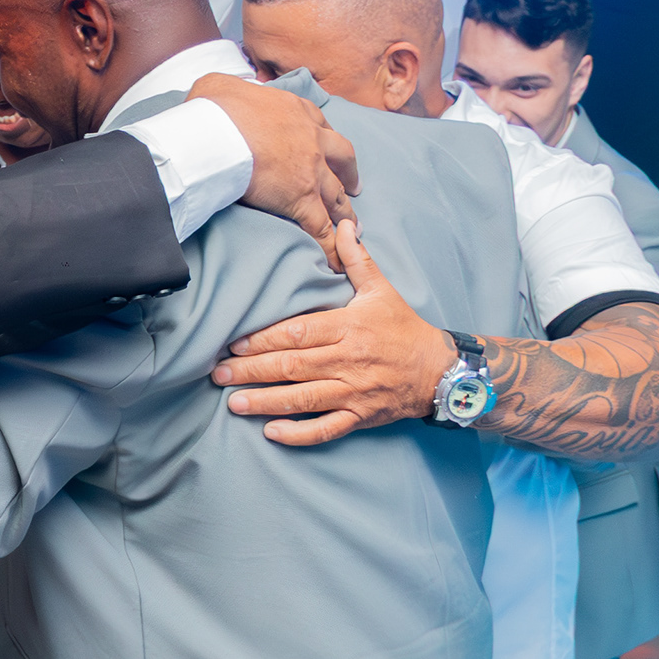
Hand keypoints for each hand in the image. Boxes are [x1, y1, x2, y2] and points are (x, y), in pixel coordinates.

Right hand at [187, 74, 357, 239]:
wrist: (218, 131)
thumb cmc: (215, 108)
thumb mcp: (221, 86)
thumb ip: (229, 91)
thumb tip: (216, 95)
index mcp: (297, 110)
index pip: (320, 125)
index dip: (326, 140)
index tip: (328, 149)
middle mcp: (313, 139)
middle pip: (342, 159)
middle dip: (349, 173)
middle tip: (353, 187)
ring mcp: (311, 171)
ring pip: (337, 195)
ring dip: (345, 213)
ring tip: (351, 228)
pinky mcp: (301, 199)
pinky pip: (320, 227)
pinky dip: (330, 244)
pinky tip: (334, 259)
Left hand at [213, 221, 456, 445]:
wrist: (439, 371)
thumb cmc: (404, 328)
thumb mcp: (382, 289)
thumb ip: (357, 259)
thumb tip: (342, 225)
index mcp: (349, 327)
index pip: (298, 333)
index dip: (264, 339)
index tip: (235, 343)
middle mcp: (348, 360)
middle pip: (293, 366)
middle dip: (252, 371)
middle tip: (219, 374)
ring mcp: (354, 391)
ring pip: (303, 399)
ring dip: (265, 402)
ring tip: (234, 403)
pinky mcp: (360, 416)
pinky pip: (326, 429)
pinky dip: (298, 433)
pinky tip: (271, 432)